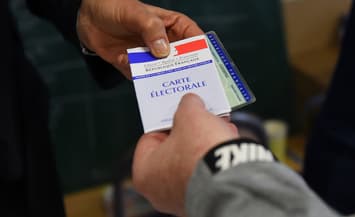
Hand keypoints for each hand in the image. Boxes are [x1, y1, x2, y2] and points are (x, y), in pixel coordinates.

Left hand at [77, 0, 203, 78]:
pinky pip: (139, 77)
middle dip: (183, 71)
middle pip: (180, 60)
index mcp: (170, 26)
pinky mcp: (133, 66)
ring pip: (161, 72)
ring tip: (157, 80)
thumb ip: (151, 29)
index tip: (207, 64)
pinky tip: (124, 61)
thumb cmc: (115, 6)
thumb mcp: (136, 13)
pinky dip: (135, 75)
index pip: (193, 38)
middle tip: (187, 82)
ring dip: (158, 77)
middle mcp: (162, 43)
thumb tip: (164, 51)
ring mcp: (148, 56)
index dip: (202, 50)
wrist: (87, 16)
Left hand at [132, 94, 238, 215]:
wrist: (234, 178)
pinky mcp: (206, 198)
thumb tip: (191, 102)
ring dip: (205, 140)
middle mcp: (160, 190)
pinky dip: (214, 156)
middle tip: (200, 116)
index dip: (166, 120)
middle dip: (190, 129)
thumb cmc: (202, 152)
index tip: (178, 111)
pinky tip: (226, 140)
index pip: (150, 138)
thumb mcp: (191, 115)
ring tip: (219, 124)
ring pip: (191, 160)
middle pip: (172, 149)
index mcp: (144, 172)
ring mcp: (183, 197)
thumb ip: (187, 104)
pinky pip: (206, 171)